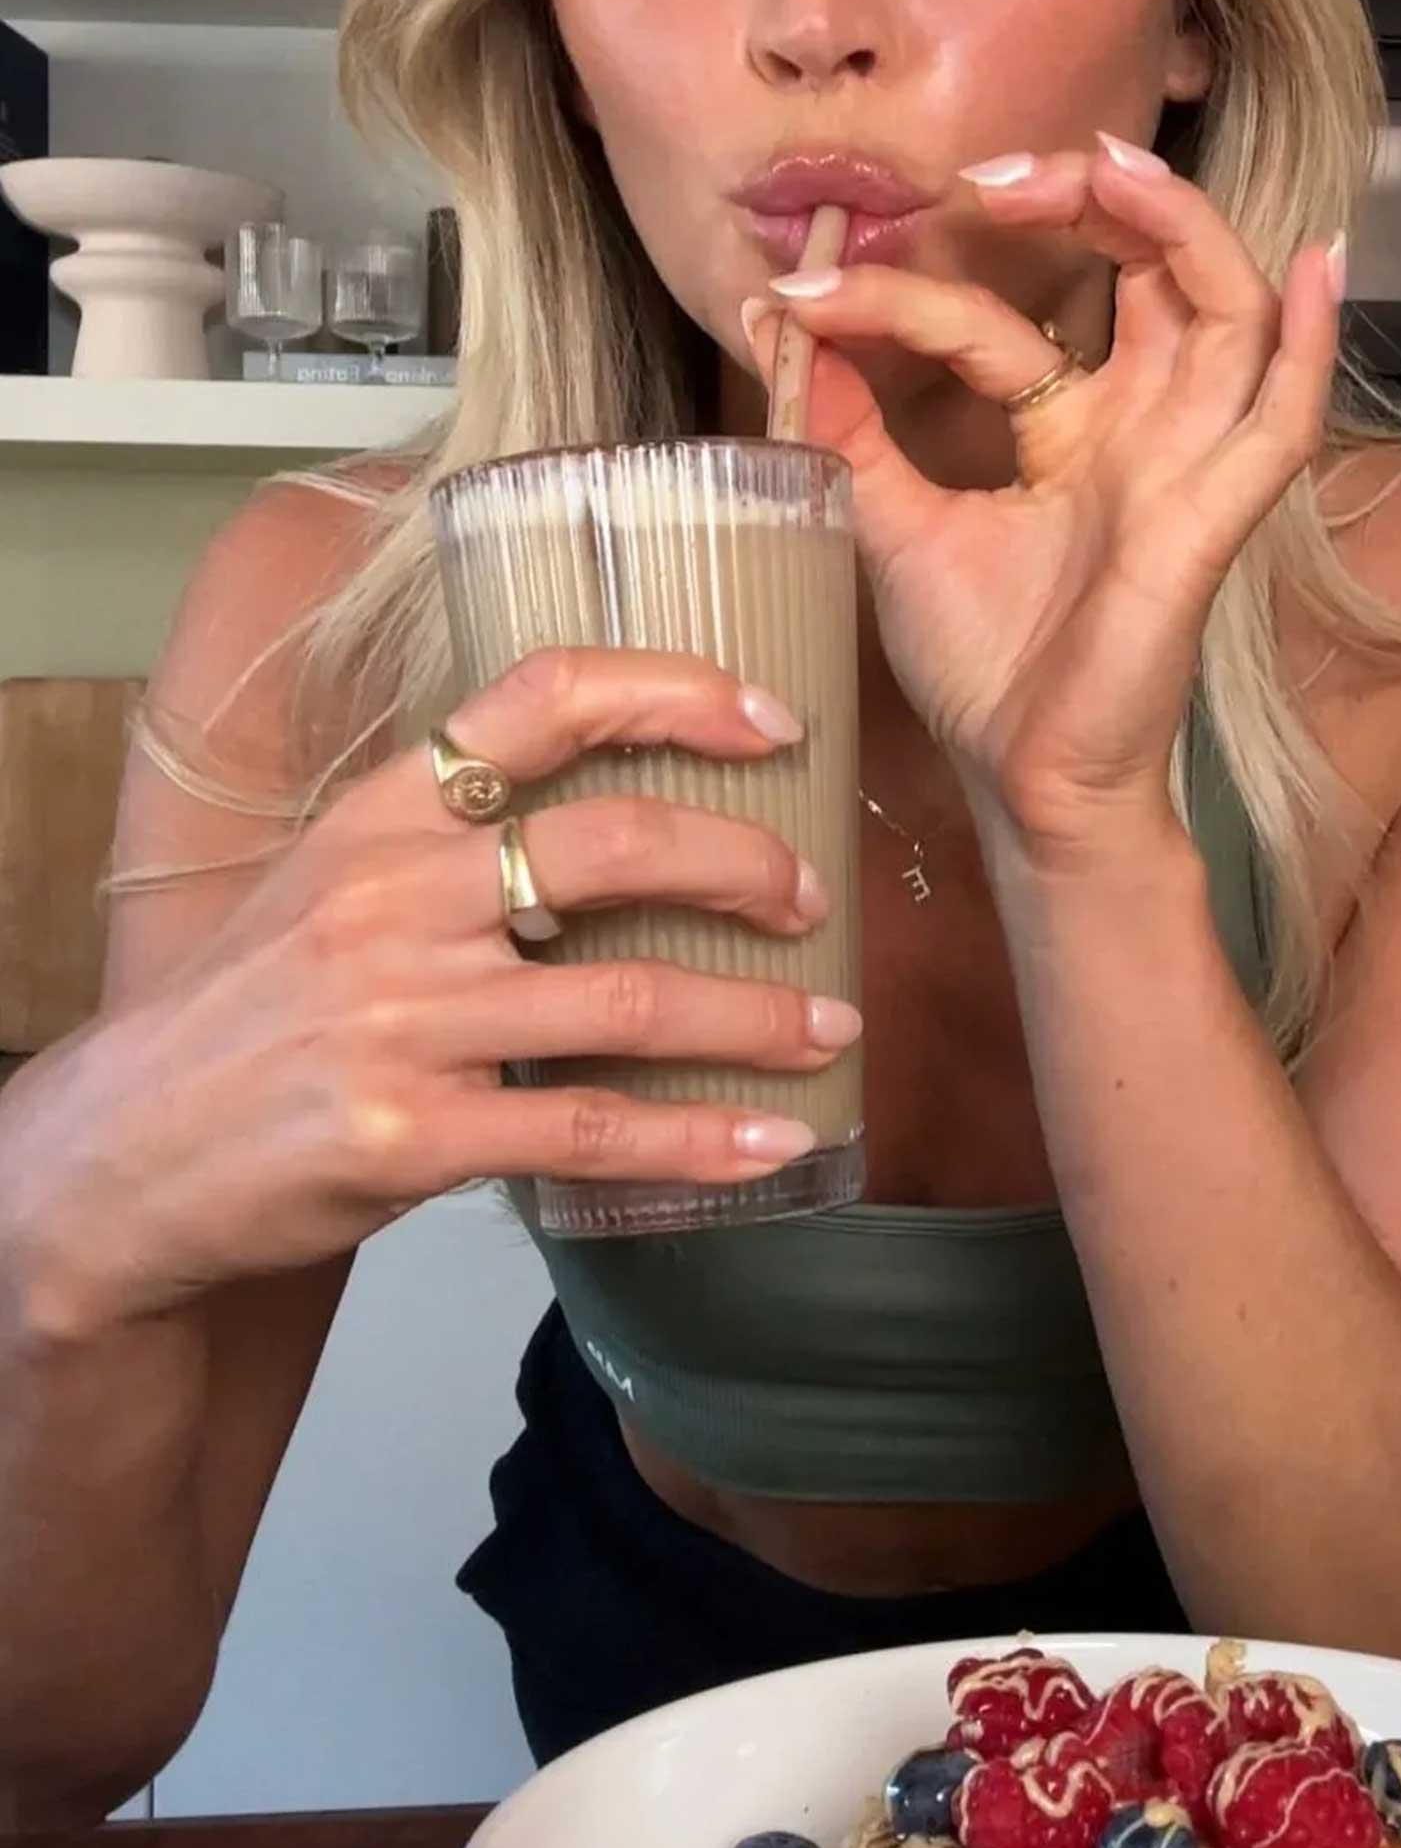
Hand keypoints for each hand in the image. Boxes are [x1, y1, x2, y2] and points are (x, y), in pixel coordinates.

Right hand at [9, 651, 858, 1334]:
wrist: (122, 1158)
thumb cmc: (250, 1012)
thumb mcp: (326, 882)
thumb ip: (449, 840)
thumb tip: (615, 818)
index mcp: (383, 814)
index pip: (540, 700)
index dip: (673, 690)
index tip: (774, 717)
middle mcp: (395, 899)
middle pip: (617, 845)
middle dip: (745, 864)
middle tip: (811, 895)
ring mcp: (404, 1020)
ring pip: (629, 1001)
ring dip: (754, 1017)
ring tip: (831, 1025)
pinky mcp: (413, 1136)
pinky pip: (592, 1131)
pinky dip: (700, 1138)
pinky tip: (770, 1140)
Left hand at [759, 133, 1342, 855]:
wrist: (1023, 783)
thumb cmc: (982, 667)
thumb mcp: (891, 522)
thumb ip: (846, 427)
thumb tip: (778, 325)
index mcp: (1075, 432)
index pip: (1004, 323)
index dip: (909, 294)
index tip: (806, 291)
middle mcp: (1143, 432)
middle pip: (1156, 272)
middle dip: (1091, 201)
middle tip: (997, 178)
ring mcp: (1186, 468)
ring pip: (1228, 311)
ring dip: (1183, 229)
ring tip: (1115, 170)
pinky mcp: (1213, 518)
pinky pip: (1286, 419)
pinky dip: (1311, 341)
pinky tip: (1318, 263)